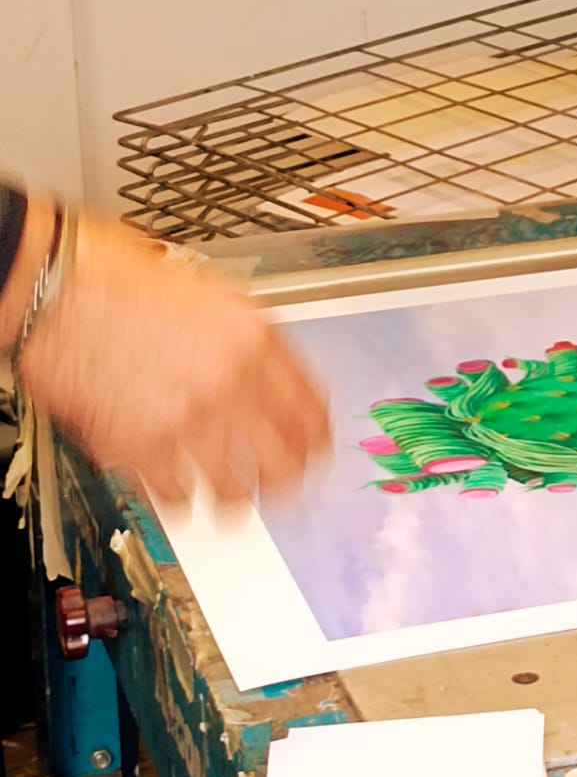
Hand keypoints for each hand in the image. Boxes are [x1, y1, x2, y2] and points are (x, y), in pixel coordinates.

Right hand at [7, 204, 330, 506]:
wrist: (58, 286)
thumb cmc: (121, 279)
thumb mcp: (212, 294)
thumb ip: (248, 342)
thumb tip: (270, 381)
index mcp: (254, 336)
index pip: (312, 409)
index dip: (317, 439)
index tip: (314, 452)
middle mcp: (229, 379)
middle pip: (285, 461)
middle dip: (284, 481)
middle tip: (276, 487)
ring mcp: (185, 418)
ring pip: (232, 490)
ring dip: (229, 496)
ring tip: (223, 493)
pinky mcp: (136, 447)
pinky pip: (174, 497)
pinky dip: (175, 496)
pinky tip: (171, 481)